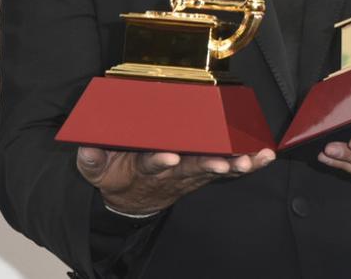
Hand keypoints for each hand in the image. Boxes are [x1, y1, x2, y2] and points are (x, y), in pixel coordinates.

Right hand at [77, 146, 276, 215]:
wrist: (133, 200)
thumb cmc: (118, 176)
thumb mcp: (98, 172)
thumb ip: (92, 161)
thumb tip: (85, 149)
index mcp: (144, 167)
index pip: (150, 164)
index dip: (158, 161)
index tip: (167, 156)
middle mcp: (172, 171)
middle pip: (192, 168)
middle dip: (209, 164)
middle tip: (224, 162)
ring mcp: (190, 172)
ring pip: (214, 167)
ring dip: (235, 164)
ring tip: (252, 160)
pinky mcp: (204, 170)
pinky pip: (228, 167)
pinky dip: (247, 163)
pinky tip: (264, 156)